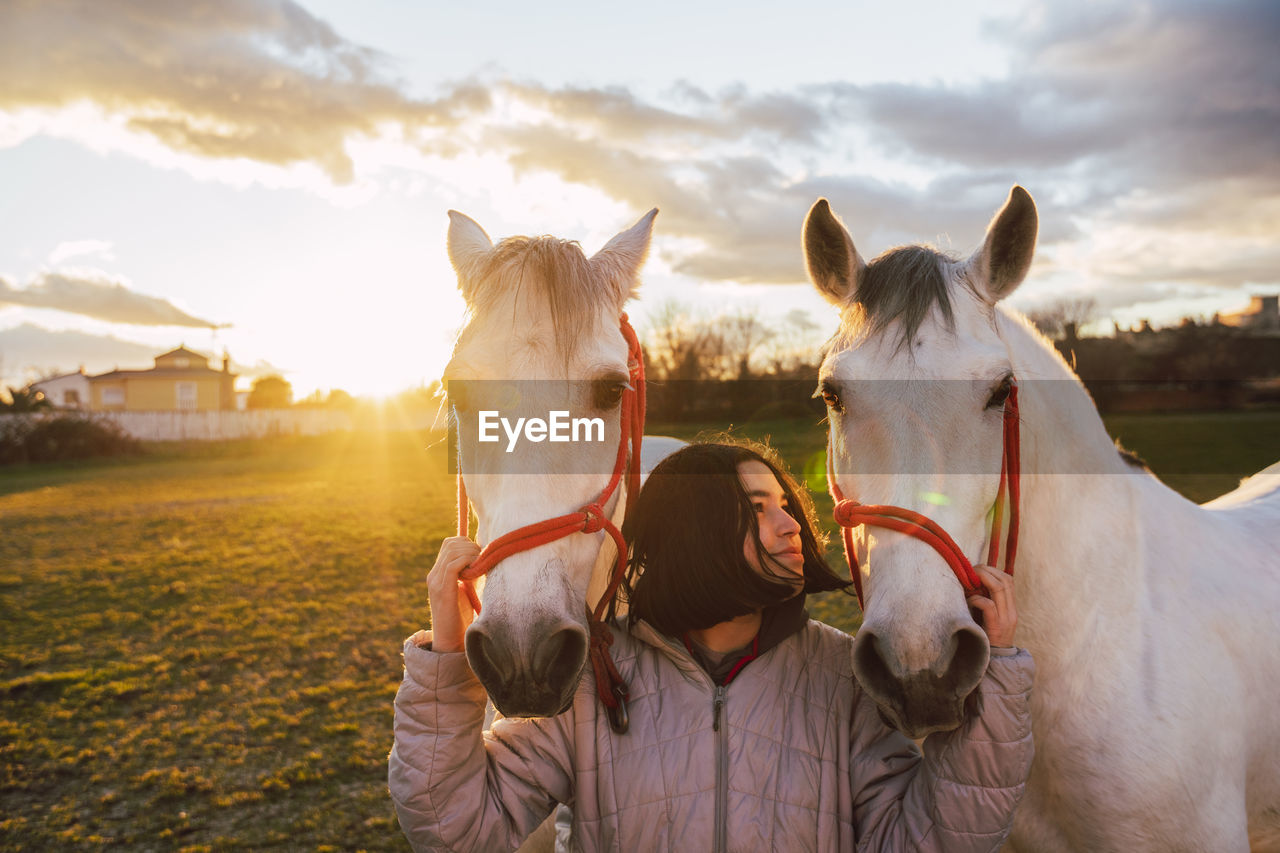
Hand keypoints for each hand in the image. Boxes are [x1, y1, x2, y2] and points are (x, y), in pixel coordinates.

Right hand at [426, 536, 480, 652]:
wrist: (451, 642)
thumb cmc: (462, 618)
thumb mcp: (467, 589)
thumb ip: (470, 573)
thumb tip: (484, 556)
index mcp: (438, 574)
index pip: (449, 544)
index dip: (467, 543)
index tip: (481, 553)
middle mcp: (433, 575)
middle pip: (450, 544)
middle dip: (471, 546)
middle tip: (484, 558)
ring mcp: (435, 582)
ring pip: (452, 551)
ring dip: (471, 553)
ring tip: (482, 565)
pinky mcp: (442, 590)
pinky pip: (453, 565)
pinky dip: (468, 562)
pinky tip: (477, 571)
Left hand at [966, 565, 1016, 648]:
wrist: (995, 663)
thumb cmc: (986, 638)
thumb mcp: (989, 618)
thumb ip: (985, 602)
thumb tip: (969, 583)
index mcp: (1011, 607)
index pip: (1008, 580)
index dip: (993, 570)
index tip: (978, 569)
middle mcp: (1011, 611)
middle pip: (1006, 580)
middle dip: (987, 570)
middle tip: (972, 569)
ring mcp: (1005, 619)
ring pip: (1000, 588)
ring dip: (983, 579)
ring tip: (970, 580)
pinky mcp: (996, 627)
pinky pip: (988, 605)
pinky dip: (977, 599)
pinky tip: (968, 601)